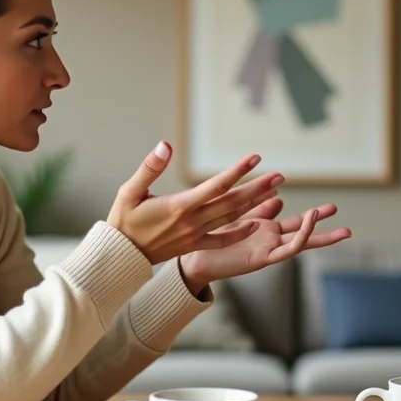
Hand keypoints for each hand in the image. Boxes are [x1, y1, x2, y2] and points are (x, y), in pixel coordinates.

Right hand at [106, 142, 283, 264]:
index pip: (217, 185)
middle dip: (258, 188)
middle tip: (279, 175)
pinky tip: (256, 222)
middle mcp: (192, 221)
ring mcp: (196, 235)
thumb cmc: (123, 219)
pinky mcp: (195, 245)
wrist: (121, 255)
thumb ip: (150, 167)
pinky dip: (240, 231)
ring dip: (255, 204)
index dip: (238, 170)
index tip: (256, 158)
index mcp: (180, 205)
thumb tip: (165, 145)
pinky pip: (223, 239)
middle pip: (232, 202)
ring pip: (232, 218)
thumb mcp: (129, 190)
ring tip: (275, 191)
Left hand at [178, 198, 350, 290]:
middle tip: (346, 224)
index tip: (331, 208)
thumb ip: (260, 208)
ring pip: (301, 243)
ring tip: (340, 226)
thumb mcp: (240, 216)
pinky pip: (286, 250)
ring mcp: (268, 251)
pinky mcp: (261, 259)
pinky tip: (308, 222)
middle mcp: (271, 242)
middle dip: (324, 227)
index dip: (312, 216)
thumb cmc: (212, 237)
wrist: (194, 257)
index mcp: (266, 232)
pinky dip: (299, 237)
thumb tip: (279, 195)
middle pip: (304, 234)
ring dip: (318, 233)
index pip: (296, 223)